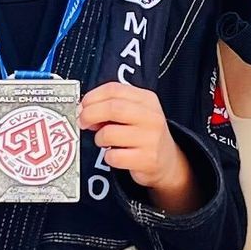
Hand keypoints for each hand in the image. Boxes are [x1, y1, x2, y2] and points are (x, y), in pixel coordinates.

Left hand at [78, 82, 191, 207]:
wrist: (168, 160)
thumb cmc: (144, 134)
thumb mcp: (135, 112)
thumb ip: (112, 106)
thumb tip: (84, 109)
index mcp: (147, 99)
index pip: (114, 89)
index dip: (92, 97)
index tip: (83, 106)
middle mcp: (151, 117)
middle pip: (112, 108)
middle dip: (90, 114)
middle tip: (83, 122)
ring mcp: (150, 139)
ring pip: (109, 133)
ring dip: (99, 138)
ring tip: (104, 141)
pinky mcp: (147, 160)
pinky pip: (114, 157)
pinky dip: (108, 157)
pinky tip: (115, 155)